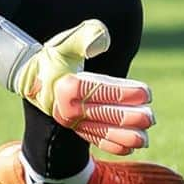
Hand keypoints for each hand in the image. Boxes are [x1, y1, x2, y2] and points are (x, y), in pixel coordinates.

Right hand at [15, 19, 154, 154]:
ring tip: (145, 138)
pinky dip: (112, 145)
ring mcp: (71, 121)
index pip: (102, 92)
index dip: (126, 93)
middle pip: (105, 115)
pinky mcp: (75, 129)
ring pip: (102, 132)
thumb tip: (103, 42)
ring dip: (125, 137)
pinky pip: (95, 140)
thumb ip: (86, 36)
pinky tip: (130, 148)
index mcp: (68, 86)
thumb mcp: (67, 42)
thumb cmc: (55, 56)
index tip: (147, 93)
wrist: (33, 76)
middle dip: (131, 118)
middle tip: (151, 117)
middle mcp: (68, 108)